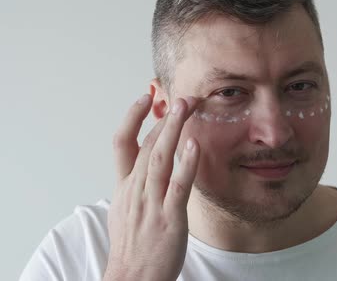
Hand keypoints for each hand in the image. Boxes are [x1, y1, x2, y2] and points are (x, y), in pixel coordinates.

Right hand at [104, 94, 200, 280]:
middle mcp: (135, 190)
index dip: (133, 117)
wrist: (132, 279)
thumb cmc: (133, 245)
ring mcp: (151, 204)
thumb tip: (146, 163)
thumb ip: (136, 184)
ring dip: (173, 130)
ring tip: (186, 107)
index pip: (122, 142)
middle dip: (164, 117)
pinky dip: (185, 164)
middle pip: (147, 144)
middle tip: (180, 95)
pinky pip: (177, 187)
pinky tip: (194, 146)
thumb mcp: (126, 209)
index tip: (148, 97)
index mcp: (124, 187)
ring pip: (159, 158)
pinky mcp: (169, 218)